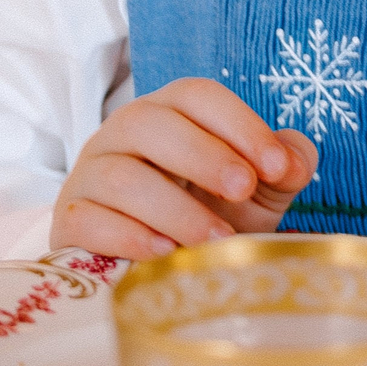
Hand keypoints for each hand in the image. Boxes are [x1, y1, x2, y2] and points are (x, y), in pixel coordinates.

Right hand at [49, 78, 317, 259]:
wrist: (155, 270)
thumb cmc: (210, 216)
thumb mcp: (256, 193)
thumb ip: (284, 167)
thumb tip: (296, 157)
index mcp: (171, 113)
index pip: (197, 95)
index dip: (240, 125)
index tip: (278, 167)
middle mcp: (124, 132)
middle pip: (152, 123)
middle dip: (204, 156)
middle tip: (244, 191)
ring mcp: (91, 174)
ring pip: (120, 176)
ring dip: (174, 208)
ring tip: (216, 241)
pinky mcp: (71, 220)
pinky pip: (88, 219)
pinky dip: (129, 237)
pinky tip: (165, 254)